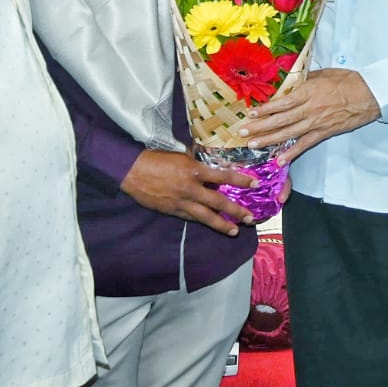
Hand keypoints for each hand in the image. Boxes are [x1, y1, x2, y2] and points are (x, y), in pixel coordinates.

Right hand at [120, 149, 255, 233]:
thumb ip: (196, 163)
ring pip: (206, 216)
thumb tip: (209, 164)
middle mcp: (191, 188)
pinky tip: (211, 225)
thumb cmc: (156, 159)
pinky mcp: (172, 211)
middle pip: (218, 201)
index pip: (223, 176)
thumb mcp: (180, 155)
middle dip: (236, 210)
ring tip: (234, 230)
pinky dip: (202, 221)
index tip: (255, 184)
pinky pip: (191, 218)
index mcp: (194, 170)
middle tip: (250, 217)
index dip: (241, 180)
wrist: (132, 171)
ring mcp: (181, 202)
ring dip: (222, 224)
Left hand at [237, 68, 380, 164]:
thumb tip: (291, 82)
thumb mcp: (324, 74)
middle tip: (243, 132)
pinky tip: (279, 159)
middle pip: (279, 120)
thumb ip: (306, 79)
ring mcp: (316, 123)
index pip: (281, 103)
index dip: (264, 109)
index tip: (250, 112)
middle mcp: (308, 108)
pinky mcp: (324, 133)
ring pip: (288, 134)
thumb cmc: (348, 81)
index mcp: (307, 91)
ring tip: (253, 145)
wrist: (369, 94)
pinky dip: (292, 153)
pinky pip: (305, 144)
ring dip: (269, 140)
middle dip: (259, 127)